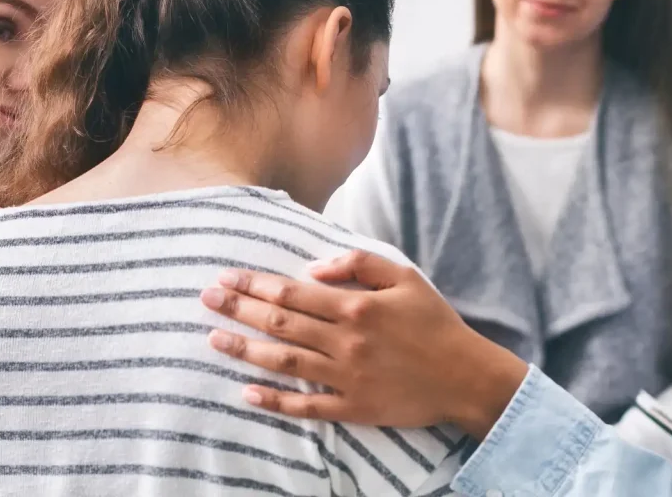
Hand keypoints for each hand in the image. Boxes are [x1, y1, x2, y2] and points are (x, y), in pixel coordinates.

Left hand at [200, 250, 527, 438]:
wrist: (465, 376)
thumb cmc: (435, 322)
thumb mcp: (405, 277)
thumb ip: (359, 263)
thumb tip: (314, 268)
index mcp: (356, 307)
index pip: (292, 293)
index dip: (255, 285)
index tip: (227, 277)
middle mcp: (345, 342)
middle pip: (280, 324)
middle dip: (238, 310)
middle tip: (206, 300)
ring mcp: (346, 377)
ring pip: (284, 362)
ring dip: (245, 351)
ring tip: (213, 340)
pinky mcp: (352, 408)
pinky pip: (306, 406)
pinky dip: (274, 401)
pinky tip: (247, 393)